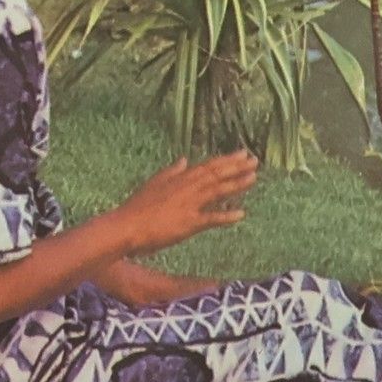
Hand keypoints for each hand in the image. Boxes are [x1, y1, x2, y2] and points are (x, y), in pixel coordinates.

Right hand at [113, 152, 258, 254]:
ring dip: (237, 184)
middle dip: (237, 167)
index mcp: (179, 178)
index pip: (208, 166)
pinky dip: (226, 216)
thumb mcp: (153, 183)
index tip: (241, 154)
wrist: (125, 226)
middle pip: (216, 174)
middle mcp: (187, 188)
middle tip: (255, 160)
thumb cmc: (136, 208)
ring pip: (218, 191)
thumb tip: (184, 159)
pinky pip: (211, 218)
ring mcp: (189, 204)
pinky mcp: (188, 223)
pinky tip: (241, 215)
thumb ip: (171, 172)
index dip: (226, 161)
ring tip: (254, 177)